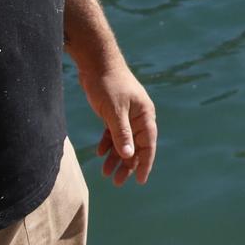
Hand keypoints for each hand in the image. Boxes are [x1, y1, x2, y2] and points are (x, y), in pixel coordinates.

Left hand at [79, 57, 157, 186]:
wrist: (96, 62)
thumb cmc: (108, 83)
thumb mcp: (114, 111)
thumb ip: (122, 134)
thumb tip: (130, 155)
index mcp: (145, 115)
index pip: (148, 144)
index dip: (145, 163)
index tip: (140, 180)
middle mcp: (138, 116)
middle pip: (136, 146)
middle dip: (127, 165)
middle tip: (117, 182)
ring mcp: (126, 114)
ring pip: (123, 141)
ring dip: (115, 157)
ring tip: (106, 173)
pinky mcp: (114, 111)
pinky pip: (113, 132)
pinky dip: (107, 143)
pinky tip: (99, 154)